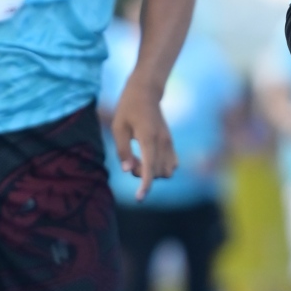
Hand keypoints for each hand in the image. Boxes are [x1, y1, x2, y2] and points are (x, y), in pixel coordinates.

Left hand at [110, 72, 177, 201]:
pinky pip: (173, 165)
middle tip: (130, 161)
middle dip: (144, 175)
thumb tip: (128, 170)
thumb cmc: (128, 108)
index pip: (150, 168)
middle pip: (158, 173)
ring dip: (153, 173)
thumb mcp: (118, 127)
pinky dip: (162, 168)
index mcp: (148, 138)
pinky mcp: (171, 142)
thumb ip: (123, 150)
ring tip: (139, 159)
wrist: (146, 92)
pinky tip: (150, 159)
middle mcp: (162, 142)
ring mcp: (169, 142)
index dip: (145, 186)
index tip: (139, 198)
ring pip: (167, 171)